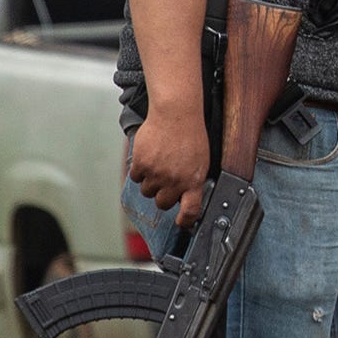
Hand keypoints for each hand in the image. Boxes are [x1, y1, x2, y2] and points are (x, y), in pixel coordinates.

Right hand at [127, 106, 210, 224]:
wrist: (176, 114)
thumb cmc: (190, 134)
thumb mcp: (201, 160)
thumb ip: (193, 180)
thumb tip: (187, 196)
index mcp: (193, 181)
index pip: (190, 211)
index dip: (186, 221)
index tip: (182, 223)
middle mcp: (175, 181)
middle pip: (163, 204)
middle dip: (163, 196)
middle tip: (166, 183)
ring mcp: (157, 174)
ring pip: (147, 191)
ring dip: (150, 182)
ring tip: (158, 165)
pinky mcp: (142, 164)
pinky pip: (136, 177)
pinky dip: (140, 170)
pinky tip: (149, 158)